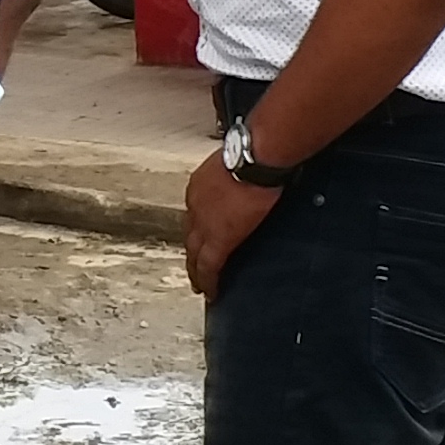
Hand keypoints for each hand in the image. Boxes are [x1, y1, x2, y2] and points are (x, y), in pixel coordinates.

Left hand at [181, 148, 283, 297]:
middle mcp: (195, 205)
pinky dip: (209, 281)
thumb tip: (249, 172)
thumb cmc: (253, 151)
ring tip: (200, 284)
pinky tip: (211, 292)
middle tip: (193, 268)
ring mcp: (204, 224)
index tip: (201, 238)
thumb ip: (237, 171)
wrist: (255, 158)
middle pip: (190, 235)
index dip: (198, 228)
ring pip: (194, 254)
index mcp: (200, 185)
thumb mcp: (237, 160)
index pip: (196, 212)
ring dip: (196, 269)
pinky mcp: (219, 240)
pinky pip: (209, 267)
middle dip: (192, 252)